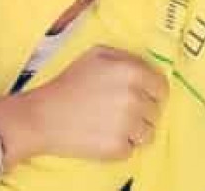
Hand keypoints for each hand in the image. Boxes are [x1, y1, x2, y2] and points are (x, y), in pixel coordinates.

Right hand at [0, 45, 168, 165]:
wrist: (43, 116)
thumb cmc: (70, 82)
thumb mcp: (97, 54)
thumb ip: (126, 57)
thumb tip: (146, 67)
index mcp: (132, 72)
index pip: (161, 87)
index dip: (152, 92)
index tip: (143, 96)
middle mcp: (134, 98)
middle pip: (156, 111)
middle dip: (143, 111)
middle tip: (121, 110)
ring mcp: (127, 125)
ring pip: (148, 133)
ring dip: (135, 131)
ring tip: (114, 125)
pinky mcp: (117, 148)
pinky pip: (132, 149)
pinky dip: (122, 146)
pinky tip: (105, 135)